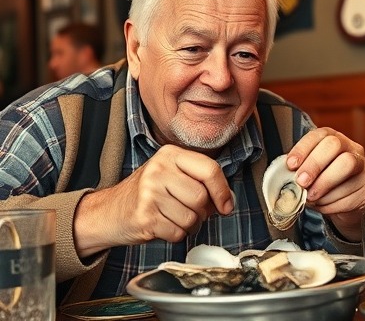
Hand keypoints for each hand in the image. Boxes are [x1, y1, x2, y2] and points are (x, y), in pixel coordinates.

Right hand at [73, 146, 233, 257]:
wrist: (108, 211)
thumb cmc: (148, 194)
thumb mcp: (173, 176)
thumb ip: (201, 182)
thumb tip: (229, 201)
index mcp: (170, 155)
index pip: (210, 169)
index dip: (223, 191)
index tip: (226, 205)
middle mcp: (158, 169)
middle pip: (201, 197)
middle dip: (202, 212)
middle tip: (189, 212)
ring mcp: (149, 193)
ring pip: (191, 217)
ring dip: (189, 225)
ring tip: (173, 218)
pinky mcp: (144, 216)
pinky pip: (178, 233)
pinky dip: (176, 235)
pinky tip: (164, 226)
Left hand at [286, 127, 364, 240]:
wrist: (346, 204)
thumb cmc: (322, 183)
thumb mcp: (309, 172)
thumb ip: (298, 170)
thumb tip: (284, 178)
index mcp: (333, 139)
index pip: (319, 135)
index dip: (303, 148)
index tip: (290, 165)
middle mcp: (351, 148)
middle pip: (335, 145)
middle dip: (314, 164)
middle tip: (301, 182)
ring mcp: (363, 167)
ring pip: (346, 167)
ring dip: (322, 186)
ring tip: (310, 198)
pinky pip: (349, 194)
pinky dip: (331, 204)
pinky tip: (323, 205)